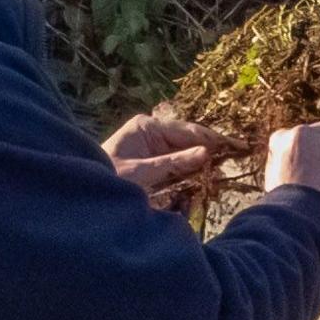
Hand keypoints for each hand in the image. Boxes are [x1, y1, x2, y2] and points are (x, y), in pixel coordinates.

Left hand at [105, 104, 238, 208]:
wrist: (84, 194)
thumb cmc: (107, 178)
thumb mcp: (142, 172)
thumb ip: (174, 163)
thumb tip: (206, 153)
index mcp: (148, 126)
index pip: (188, 130)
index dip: (213, 140)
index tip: (236, 147)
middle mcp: (152, 131)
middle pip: (189, 139)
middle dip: (210, 151)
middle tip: (236, 158)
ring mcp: (153, 145)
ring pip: (186, 152)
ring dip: (202, 162)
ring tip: (224, 170)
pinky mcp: (153, 160)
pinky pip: (178, 162)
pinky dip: (190, 170)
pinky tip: (205, 176)